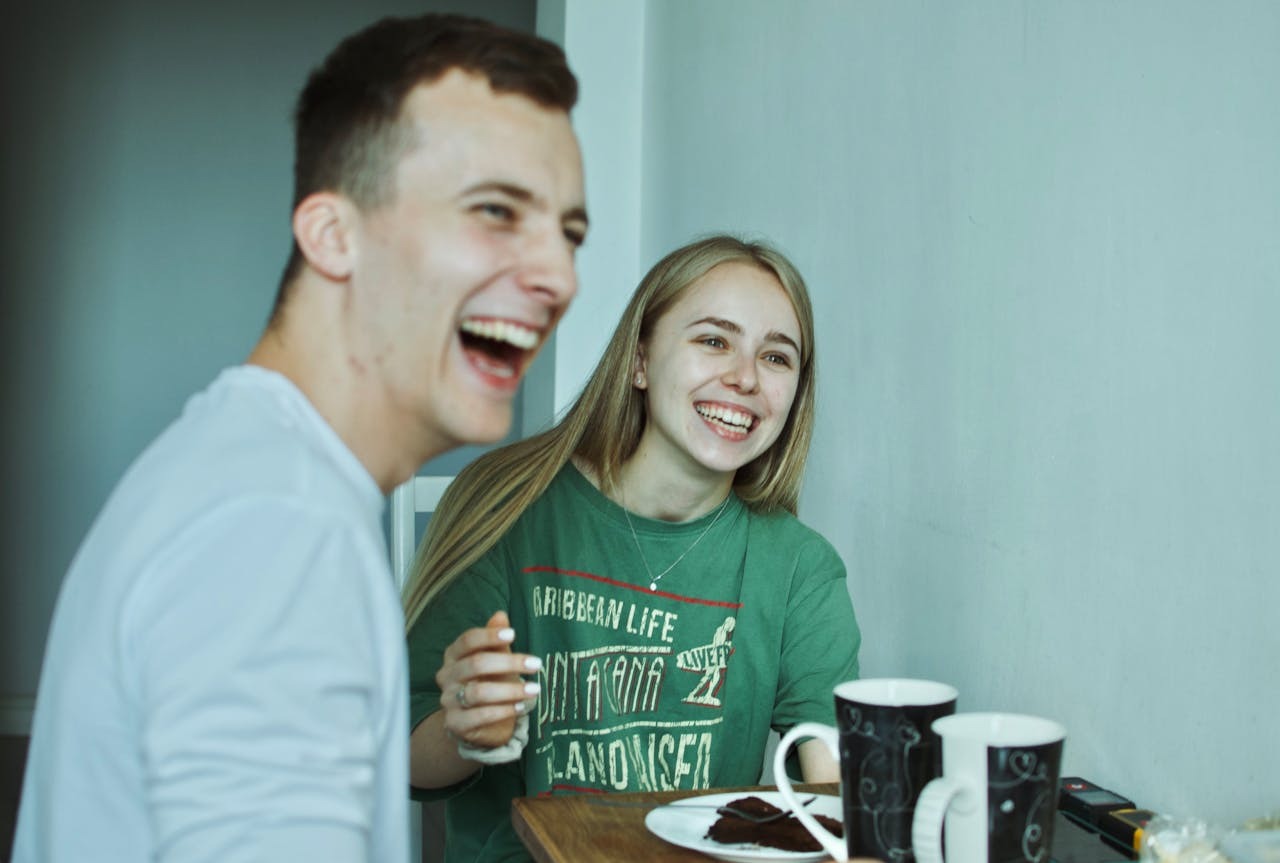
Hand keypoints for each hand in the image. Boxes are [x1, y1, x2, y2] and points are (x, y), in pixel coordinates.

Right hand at [435, 611, 540, 750]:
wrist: (480, 722)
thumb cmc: (490, 681)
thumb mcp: (497, 658)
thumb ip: (496, 639)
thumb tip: (501, 615)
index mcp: (453, 655)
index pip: (468, 640)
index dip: (489, 636)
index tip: (514, 634)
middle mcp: (446, 676)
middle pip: (476, 664)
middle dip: (509, 663)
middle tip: (536, 664)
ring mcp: (448, 700)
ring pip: (478, 692)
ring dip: (510, 690)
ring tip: (534, 689)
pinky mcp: (455, 723)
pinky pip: (480, 716)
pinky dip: (504, 711)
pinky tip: (522, 707)